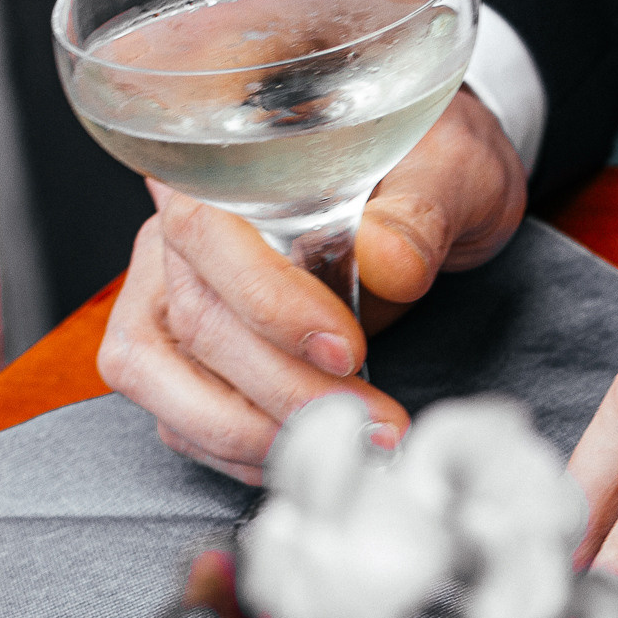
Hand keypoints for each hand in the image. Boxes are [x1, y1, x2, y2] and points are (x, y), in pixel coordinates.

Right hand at [97, 88, 527, 482]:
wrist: (441, 191)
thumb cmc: (434, 163)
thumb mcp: (451, 168)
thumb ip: (422, 210)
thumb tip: (391, 262)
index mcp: (225, 174)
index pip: (207, 235)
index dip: (268, 303)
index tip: (347, 351)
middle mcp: (181, 237)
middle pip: (197, 323)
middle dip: (288, 391)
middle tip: (377, 425)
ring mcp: (173, 301)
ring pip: (166, 382)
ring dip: (259, 433)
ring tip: (354, 448)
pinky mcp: (189, 359)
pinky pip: (184, 419)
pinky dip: (245, 451)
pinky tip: (314, 453)